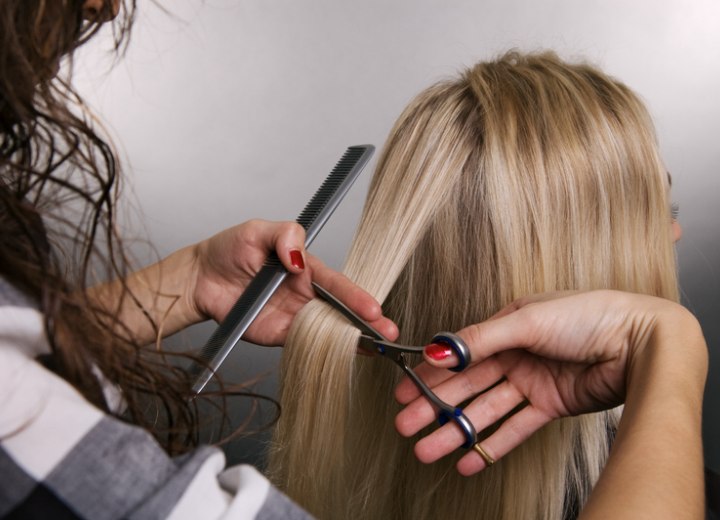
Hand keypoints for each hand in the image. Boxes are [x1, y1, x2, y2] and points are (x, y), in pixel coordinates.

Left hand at [191, 219, 397, 345]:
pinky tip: (348, 356)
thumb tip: (298, 258)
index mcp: (305, 267)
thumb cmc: (228, 250)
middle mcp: (305, 293)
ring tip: (377, 349)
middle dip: (368, 323)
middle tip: (388, 334)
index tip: (372, 308)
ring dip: (354, 340)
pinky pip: (307, 343)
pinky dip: (328, 351)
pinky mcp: (280, 335)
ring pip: (330, 329)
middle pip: (342, 310)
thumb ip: (284, 235)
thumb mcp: (257, 230)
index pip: (337, 283)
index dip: (356, 296)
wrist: (199, 279)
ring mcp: (295, 316)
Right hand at [394, 290, 704, 475]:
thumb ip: (480, 339)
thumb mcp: (527, 320)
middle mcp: (516, 354)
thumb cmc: (589, 316)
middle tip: (405, 426)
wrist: (640, 341)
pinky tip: (466, 460)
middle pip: (466, 386)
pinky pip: (515, 429)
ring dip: (456, 432)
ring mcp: (533, 382)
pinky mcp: (551, 406)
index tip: (402, 390)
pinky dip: (491, 446)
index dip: (429, 374)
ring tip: (426, 451)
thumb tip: (437, 349)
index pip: (459, 355)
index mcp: (507, 327)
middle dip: (434, 407)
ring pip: (485, 411)